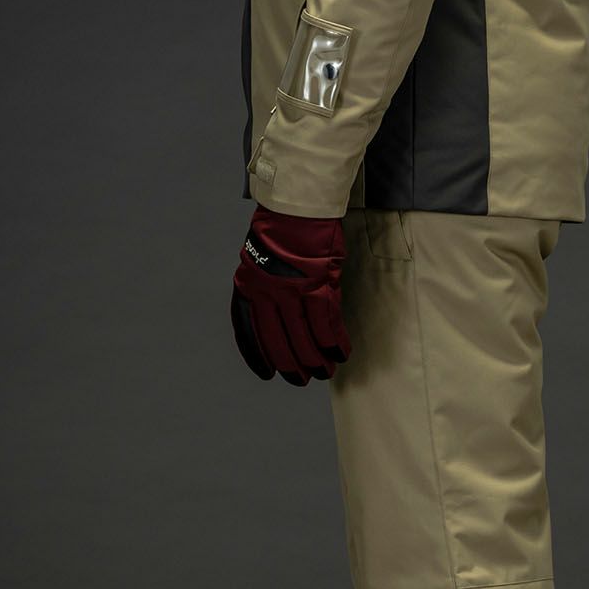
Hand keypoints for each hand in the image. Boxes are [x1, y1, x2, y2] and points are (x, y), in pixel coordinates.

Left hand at [230, 205, 351, 384]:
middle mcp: (267, 296)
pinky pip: (326, 324)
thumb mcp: (257, 260)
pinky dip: (334, 342)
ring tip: (324, 372)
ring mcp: (293, 293)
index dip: (259, 356)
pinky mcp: (318, 286)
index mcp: (248, 289)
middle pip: (279, 342)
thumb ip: (261, 289)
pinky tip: (340, 353)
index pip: (250, 333)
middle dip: (290, 366)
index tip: (267, 374)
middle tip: (301, 379)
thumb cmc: (280, 231)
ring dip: (316, 360)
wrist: (296, 208)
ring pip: (304, 339)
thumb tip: (273, 316)